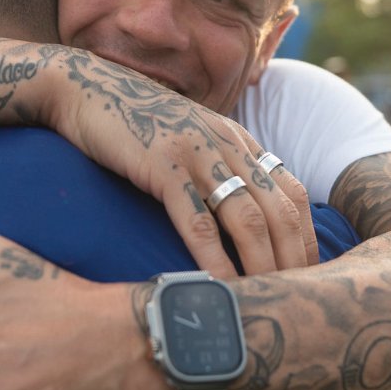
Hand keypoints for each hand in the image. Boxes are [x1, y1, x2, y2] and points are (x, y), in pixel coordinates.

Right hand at [42, 47, 317, 276]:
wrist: (83, 88)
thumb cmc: (130, 122)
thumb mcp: (186, 138)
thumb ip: (214, 166)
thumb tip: (233, 217)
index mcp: (237, 140)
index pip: (293, 193)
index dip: (306, 239)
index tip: (307, 277)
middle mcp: (226, 144)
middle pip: (279, 211)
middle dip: (293, 260)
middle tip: (295, 300)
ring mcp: (197, 153)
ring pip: (247, 218)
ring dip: (261, 266)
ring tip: (265, 301)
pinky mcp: (163, 164)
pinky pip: (198, 219)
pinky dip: (214, 257)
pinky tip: (219, 285)